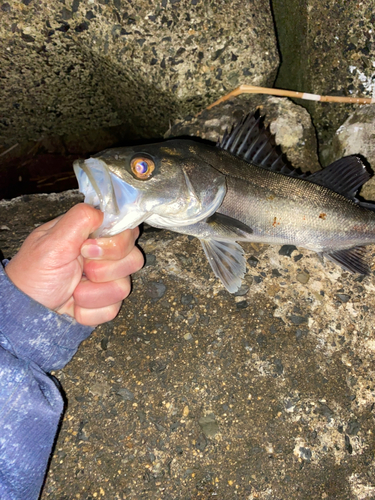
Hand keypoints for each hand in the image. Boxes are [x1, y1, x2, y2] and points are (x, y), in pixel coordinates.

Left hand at [5, 204, 143, 325]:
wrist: (26, 310)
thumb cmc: (33, 273)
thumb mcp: (51, 241)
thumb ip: (79, 219)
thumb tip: (104, 212)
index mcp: (94, 234)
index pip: (128, 231)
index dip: (115, 244)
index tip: (88, 250)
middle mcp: (105, 255)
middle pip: (133, 259)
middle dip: (102, 271)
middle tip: (80, 271)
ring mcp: (107, 281)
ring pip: (124, 288)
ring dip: (93, 294)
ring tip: (72, 291)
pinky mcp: (106, 303)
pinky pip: (113, 309)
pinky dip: (90, 311)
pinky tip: (75, 305)